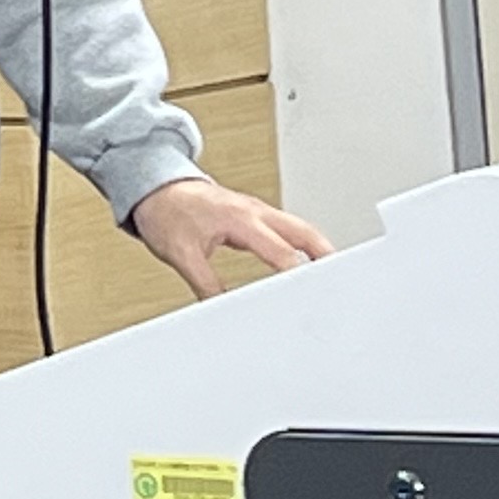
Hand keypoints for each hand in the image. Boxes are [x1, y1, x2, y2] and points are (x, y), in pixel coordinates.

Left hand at [127, 176, 335, 299]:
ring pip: (300, 229)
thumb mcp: (182, 255)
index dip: (299, 275)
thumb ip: (205, 285)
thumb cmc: (166, 212)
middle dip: (327, 256)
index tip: (312, 294)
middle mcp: (254, 212)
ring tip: (333, 277)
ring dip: (319, 250)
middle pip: (305, 234)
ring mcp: (256, 211)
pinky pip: (287, 229)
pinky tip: (305, 261)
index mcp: (240, 220)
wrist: (154, 187)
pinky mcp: (253, 214)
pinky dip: (302, 244)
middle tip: (343, 281)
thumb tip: (221, 311)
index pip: (281, 252)